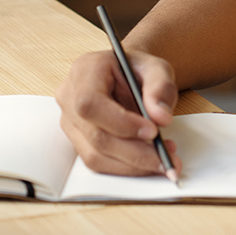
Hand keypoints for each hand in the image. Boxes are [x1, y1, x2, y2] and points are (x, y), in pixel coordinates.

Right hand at [55, 49, 181, 177]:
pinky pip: (99, 162)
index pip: (91, 103)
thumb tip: (161, 118)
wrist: (128, 74)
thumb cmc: (138, 68)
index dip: (120, 122)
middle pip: (95, 135)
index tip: (152, 131)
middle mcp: (70, 98)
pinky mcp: (79, 141)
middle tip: (165, 156)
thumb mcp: (156, 67)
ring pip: (95, 155)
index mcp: (85, 71)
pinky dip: (127, 166)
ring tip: (163, 159)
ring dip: (132, 164)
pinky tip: (149, 161)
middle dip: (134, 152)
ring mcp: (71, 122)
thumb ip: (160, 88)